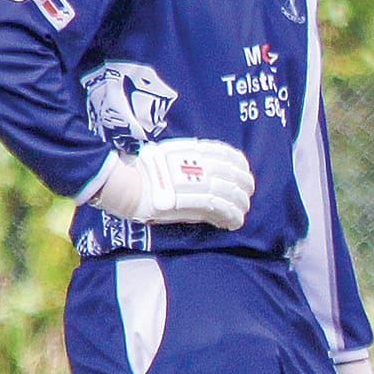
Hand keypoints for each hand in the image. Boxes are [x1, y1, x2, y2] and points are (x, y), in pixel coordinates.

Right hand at [89, 139, 253, 229]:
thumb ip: (187, 160)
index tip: (243, 169)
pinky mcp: (193, 202)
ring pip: (230, 193)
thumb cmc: (141, 171)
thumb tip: (206, 174)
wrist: (126, 185)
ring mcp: (196, 183)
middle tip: (247, 192)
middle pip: (232, 174)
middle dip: (244, 184)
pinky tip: (235, 222)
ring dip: (240, 204)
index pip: (225, 153)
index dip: (238, 163)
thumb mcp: (167, 154)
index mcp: (191, 151)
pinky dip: (232, 216)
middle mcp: (198, 164)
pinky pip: (221, 209)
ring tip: (242, 211)